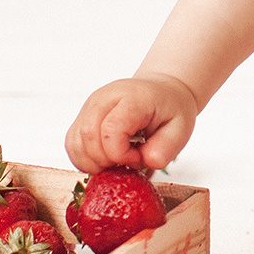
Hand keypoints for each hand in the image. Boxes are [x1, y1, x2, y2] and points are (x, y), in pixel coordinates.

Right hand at [65, 73, 198, 172]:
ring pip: (75, 142)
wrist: (161, 91)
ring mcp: (89, 106)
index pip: (111, 130)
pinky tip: (105, 158)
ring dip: (92, 163)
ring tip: (117, 161)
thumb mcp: (181, 129)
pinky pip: (72, 144)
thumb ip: (166, 149)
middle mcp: (104, 98)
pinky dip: (85, 159)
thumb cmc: (170, 108)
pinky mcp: (82, 116)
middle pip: (87, 136)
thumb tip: (146, 162)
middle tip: (126, 163)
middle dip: (105, 162)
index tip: (137, 158)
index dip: (120, 154)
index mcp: (132, 98)